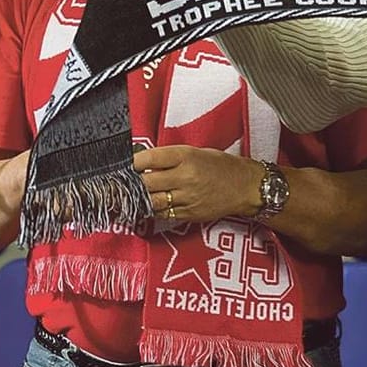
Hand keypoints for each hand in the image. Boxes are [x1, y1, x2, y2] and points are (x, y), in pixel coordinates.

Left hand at [134, 145, 263, 222]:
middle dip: (132, 182)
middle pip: (147, 182)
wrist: (245, 187)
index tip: (125, 163)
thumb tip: (144, 162)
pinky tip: (149, 204)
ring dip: (140, 198)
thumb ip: (171, 158)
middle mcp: (185, 177)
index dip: (133, 162)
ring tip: (131, 195)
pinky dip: (153, 209)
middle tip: (122, 182)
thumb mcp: (196, 152)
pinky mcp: (189, 214)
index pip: (151, 158)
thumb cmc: (220, 166)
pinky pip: (163, 213)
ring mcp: (187, 198)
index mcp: (187, 156)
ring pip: (152, 201)